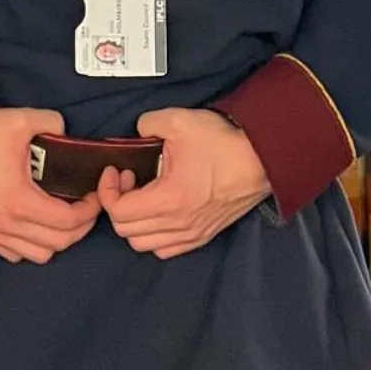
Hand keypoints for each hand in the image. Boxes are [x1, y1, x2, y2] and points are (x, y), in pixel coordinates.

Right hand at [0, 108, 100, 264]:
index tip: (93, 195)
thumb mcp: (19, 120)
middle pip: (59, 244)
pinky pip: (15, 254)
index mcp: (18, 201)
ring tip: (63, 216)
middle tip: (85, 206)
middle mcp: (6, 224)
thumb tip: (66, 133)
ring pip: (39, 255)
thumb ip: (52, 123)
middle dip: (80, 227)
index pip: (68, 222)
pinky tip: (36, 224)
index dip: (90, 211)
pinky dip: (32, 246)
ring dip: (58, 239)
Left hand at [100, 108, 271, 259]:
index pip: (119, 212)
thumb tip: (136, 134)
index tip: (115, 170)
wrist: (263, 159)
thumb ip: (147, 124)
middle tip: (128, 178)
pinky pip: (166, 248)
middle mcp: (179, 224)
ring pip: (144, 244)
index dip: (107, 190)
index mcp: (170, 199)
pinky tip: (159, 211)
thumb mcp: (179, 121)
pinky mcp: (203, 235)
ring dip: (134, 221)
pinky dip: (154, 234)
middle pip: (126, 231)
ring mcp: (192, 233)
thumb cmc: (225, 143)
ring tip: (142, 194)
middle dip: (118, 203)